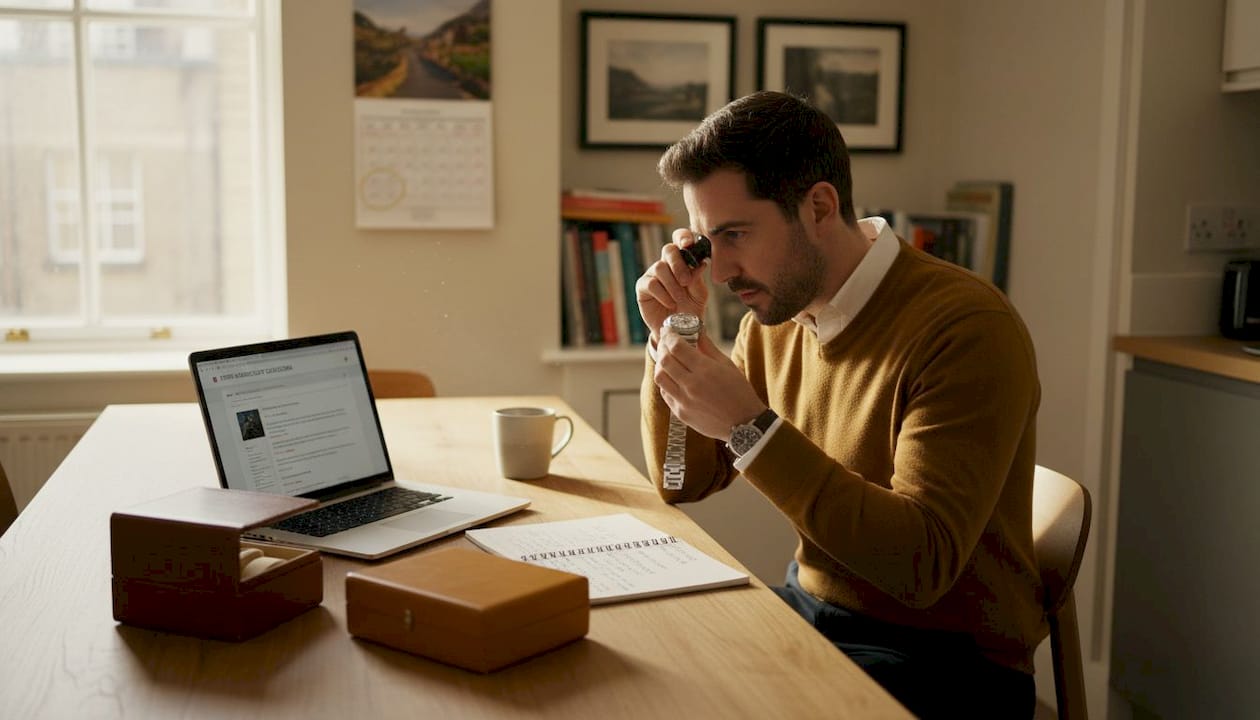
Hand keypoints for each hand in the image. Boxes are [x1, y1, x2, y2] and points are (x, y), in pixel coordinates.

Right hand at [636, 228, 709, 344]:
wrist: (679, 330)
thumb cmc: (690, 309)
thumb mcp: (700, 294)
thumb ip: (698, 278)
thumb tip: (700, 263)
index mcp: (683, 260)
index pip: (681, 239)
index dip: (683, 237)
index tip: (688, 244)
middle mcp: (667, 263)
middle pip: (668, 249)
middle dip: (678, 264)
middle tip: (686, 281)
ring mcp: (653, 274)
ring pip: (660, 267)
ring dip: (672, 284)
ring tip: (679, 298)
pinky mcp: (643, 287)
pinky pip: (651, 283)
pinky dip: (663, 294)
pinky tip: (670, 303)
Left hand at [653, 332, 765, 440]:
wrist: (744, 424)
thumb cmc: (739, 392)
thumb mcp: (727, 365)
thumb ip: (708, 347)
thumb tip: (697, 331)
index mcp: (705, 370)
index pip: (677, 347)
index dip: (670, 335)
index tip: (668, 330)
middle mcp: (691, 385)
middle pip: (665, 360)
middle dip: (663, 347)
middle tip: (665, 341)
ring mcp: (684, 401)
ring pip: (660, 377)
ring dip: (661, 365)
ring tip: (667, 359)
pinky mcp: (681, 413)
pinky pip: (665, 393)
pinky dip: (665, 382)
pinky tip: (672, 377)